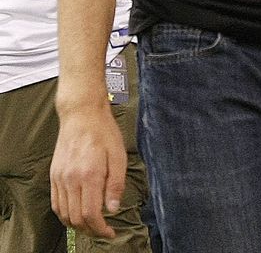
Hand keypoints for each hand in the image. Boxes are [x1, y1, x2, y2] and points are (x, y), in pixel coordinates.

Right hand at [50, 108, 124, 239]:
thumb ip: (115, 184)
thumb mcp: (119, 156)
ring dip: (77, 225)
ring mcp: (59, 178)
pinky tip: (77, 213)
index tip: (110, 232)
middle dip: (90, 230)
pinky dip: (65, 214)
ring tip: (92, 225)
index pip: (91, 214)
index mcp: (89, 175)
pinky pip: (56, 203)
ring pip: (63, 214)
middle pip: (76, 218)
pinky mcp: (54, 175)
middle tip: (103, 231)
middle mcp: (70, 179)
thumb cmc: (104, 133)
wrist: (81, 115)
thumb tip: (113, 209)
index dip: (101, 229)